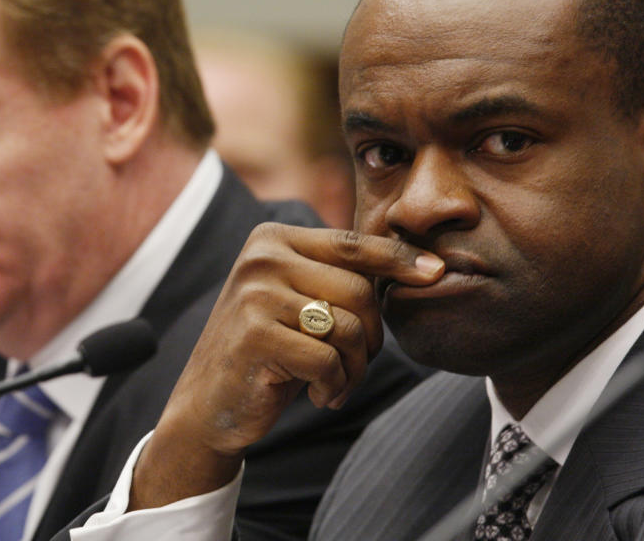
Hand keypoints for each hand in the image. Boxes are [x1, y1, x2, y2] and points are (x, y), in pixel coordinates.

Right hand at [130, 223, 443, 508]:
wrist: (208, 404)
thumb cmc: (268, 352)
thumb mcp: (298, 301)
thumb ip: (336, 276)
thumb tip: (422, 264)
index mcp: (272, 239)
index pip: (352, 243)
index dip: (398, 258)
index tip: (436, 273)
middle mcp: (260, 257)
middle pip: (358, 290)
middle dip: (371, 336)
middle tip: (355, 365)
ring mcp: (254, 293)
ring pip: (348, 326)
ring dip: (355, 368)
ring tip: (336, 384)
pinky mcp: (255, 334)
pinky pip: (328, 360)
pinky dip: (334, 386)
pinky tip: (316, 395)